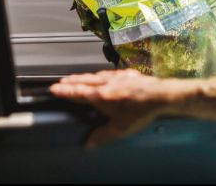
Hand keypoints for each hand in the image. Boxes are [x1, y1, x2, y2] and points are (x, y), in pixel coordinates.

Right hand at [50, 69, 171, 147]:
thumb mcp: (119, 129)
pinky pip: (110, 73)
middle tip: (61, 82)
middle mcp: (107, 84)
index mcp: (100, 96)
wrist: (161, 95)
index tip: (54, 88)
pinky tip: (103, 75)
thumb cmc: (141, 111)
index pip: (78, 93)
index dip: (65, 91)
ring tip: (78, 78)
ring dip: (85, 77)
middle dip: (72, 82)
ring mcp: (118, 77)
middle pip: (85, 81)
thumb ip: (102, 136)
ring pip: (97, 76)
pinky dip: (102, 74)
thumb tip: (90, 142)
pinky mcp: (129, 74)